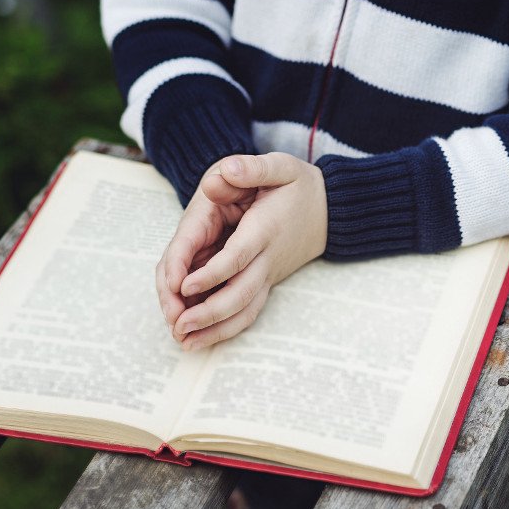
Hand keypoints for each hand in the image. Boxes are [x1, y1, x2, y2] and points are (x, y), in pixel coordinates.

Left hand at [172, 152, 327, 350]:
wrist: (330, 211)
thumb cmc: (300, 187)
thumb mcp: (281, 166)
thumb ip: (251, 168)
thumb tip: (223, 171)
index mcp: (264, 229)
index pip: (237, 256)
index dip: (211, 273)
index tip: (184, 286)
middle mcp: (267, 258)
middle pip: (239, 293)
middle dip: (208, 312)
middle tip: (178, 324)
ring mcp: (267, 275)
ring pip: (244, 309)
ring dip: (214, 329)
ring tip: (184, 341)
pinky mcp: (266, 283)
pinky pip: (247, 311)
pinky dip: (225, 328)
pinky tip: (200, 339)